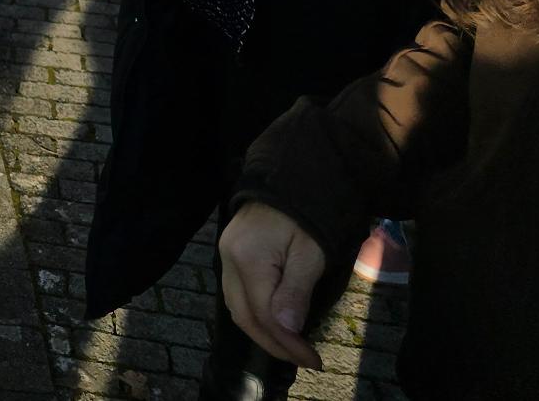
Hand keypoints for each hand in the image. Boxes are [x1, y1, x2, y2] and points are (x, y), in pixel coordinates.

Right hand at [219, 203, 325, 370]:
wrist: (285, 179)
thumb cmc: (304, 216)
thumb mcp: (309, 253)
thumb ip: (296, 290)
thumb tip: (286, 328)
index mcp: (248, 260)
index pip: (264, 314)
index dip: (288, 342)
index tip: (313, 360)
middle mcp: (228, 260)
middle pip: (244, 315)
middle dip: (273, 344)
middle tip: (304, 359)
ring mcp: (225, 256)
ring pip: (236, 307)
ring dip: (261, 333)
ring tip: (290, 347)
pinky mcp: (229, 254)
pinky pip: (235, 294)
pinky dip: (253, 315)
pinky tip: (272, 323)